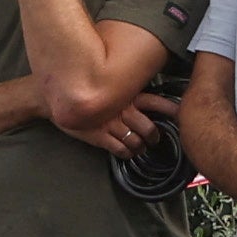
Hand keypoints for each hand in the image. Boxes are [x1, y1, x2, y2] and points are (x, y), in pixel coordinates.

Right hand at [48, 83, 164, 152]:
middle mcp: (122, 109)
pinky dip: (126, 153)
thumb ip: (126, 88)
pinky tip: (126, 151)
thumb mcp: (108, 83)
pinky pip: (120, 150)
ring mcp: (110, 124)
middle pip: (148, 128)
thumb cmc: (85, 89)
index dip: (170, 110)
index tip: (179, 116)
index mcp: (128, 95)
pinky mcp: (99, 136)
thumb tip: (142, 89)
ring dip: (140, 147)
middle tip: (155, 138)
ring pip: (135, 142)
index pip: (155, 102)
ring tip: (140, 146)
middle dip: (154, 136)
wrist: (57, 97)